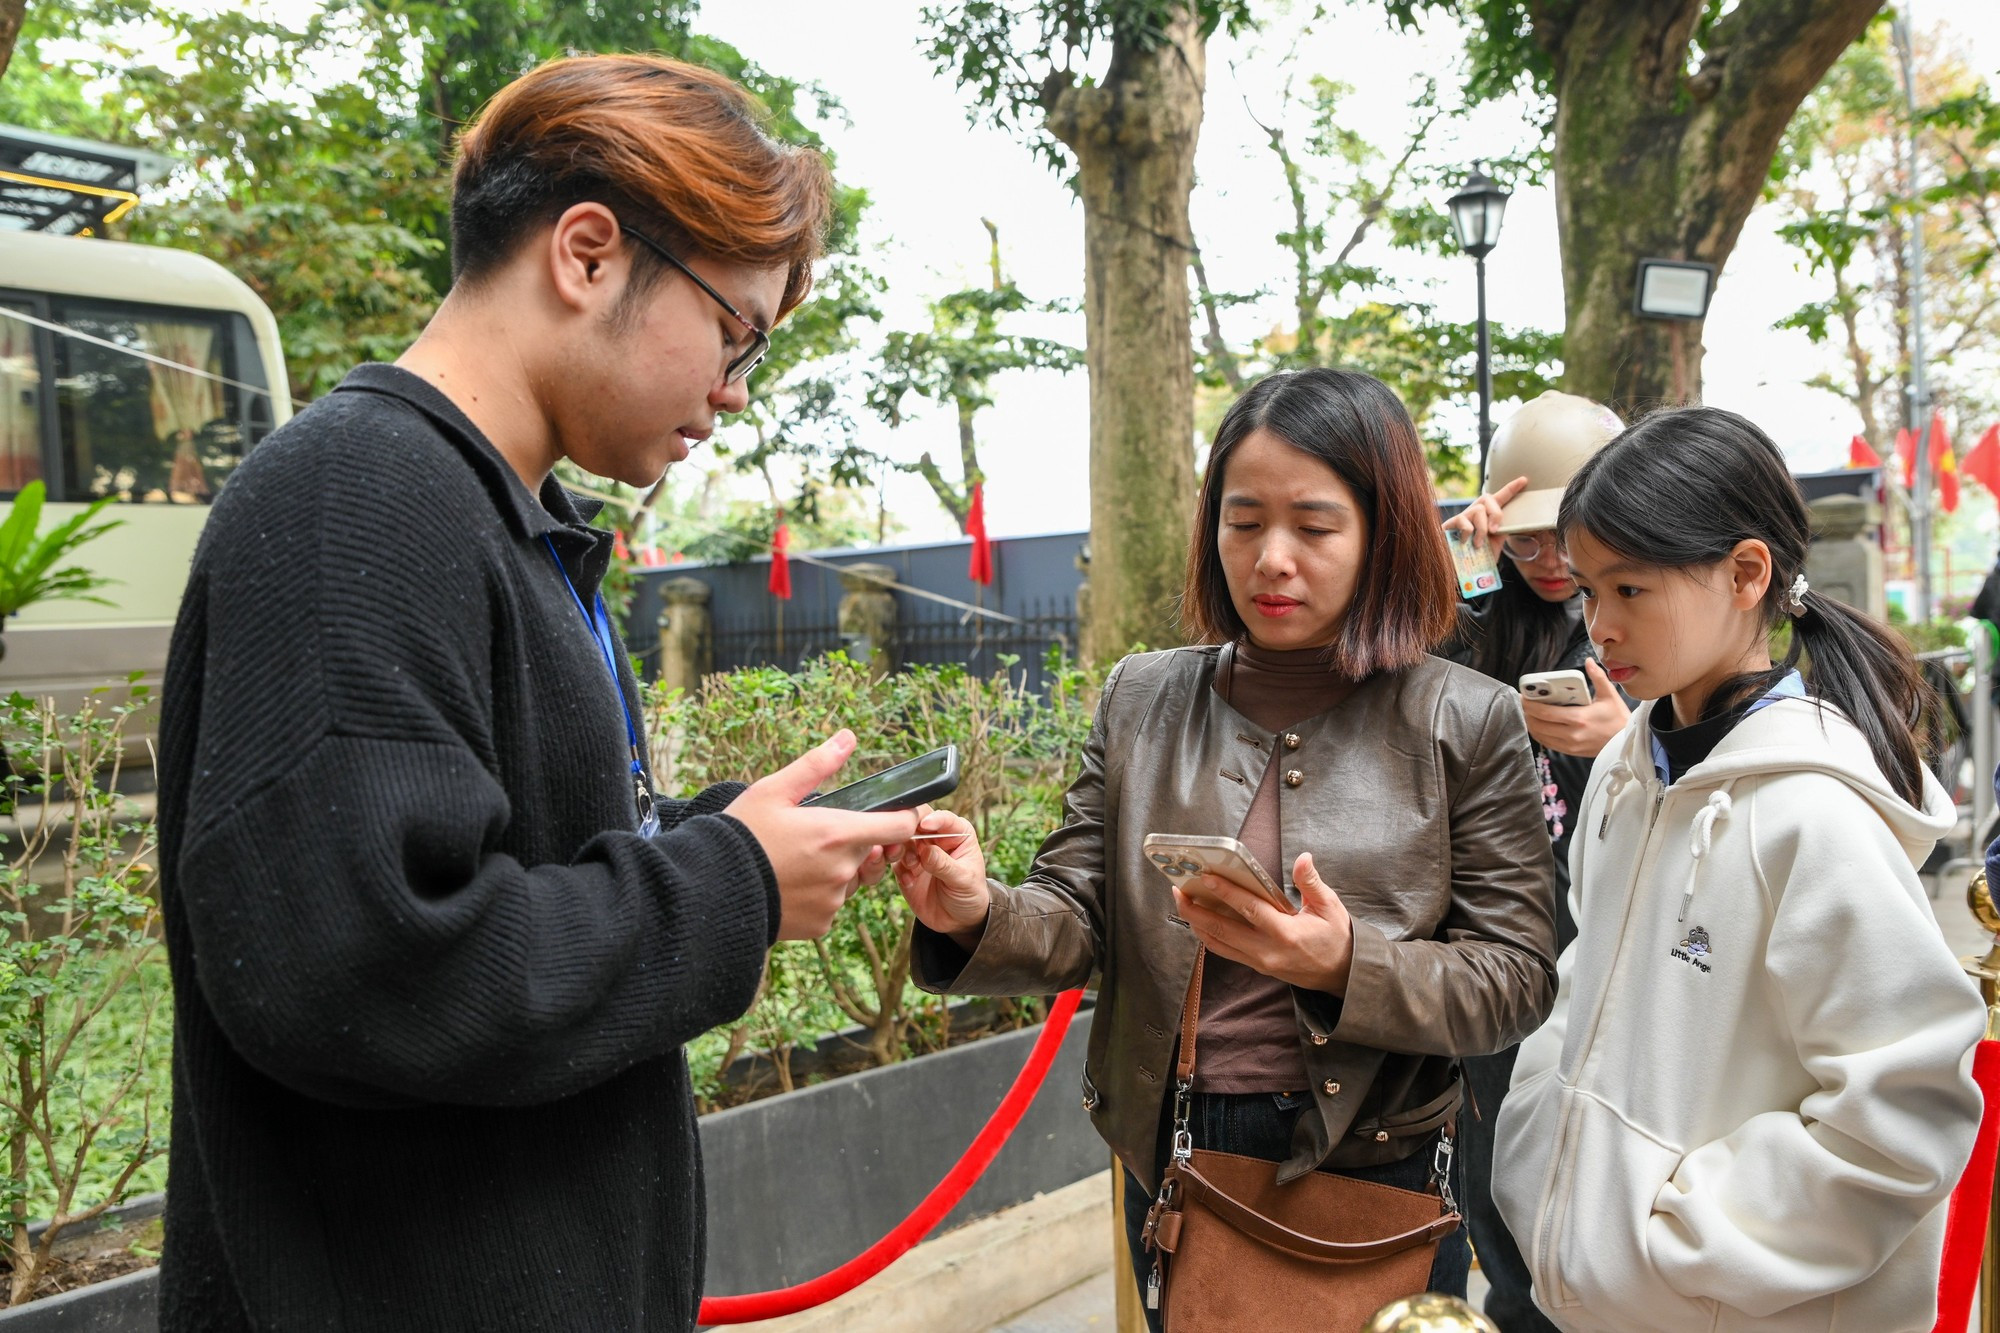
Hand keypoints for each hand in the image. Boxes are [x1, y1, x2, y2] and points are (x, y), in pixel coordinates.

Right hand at [724, 731, 919, 941]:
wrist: (709, 889)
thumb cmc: (740, 835)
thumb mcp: (773, 790)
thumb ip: (816, 765)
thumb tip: (848, 738)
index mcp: (837, 833)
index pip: (900, 826)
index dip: (902, 817)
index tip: (891, 814)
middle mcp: (842, 871)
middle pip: (871, 852)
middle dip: (852, 842)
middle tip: (815, 835)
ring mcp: (833, 901)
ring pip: (851, 880)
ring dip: (836, 870)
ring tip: (798, 860)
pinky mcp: (821, 925)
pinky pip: (832, 905)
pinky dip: (819, 895)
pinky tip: (790, 884)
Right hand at [891, 805, 989, 949]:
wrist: (959, 920)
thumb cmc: (970, 894)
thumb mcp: (963, 880)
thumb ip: (944, 864)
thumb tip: (925, 851)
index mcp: (957, 834)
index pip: (944, 819)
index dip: (933, 819)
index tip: (924, 825)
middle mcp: (936, 839)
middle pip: (917, 826)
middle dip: (909, 834)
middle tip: (905, 844)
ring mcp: (919, 853)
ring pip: (902, 842)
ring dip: (902, 853)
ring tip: (912, 866)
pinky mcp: (906, 869)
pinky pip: (895, 863)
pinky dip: (900, 871)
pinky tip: (909, 882)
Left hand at [1174, 852, 1353, 993]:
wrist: (1342, 975)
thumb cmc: (1337, 937)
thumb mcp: (1330, 906)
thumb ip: (1311, 882)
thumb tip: (1303, 858)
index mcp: (1286, 933)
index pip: (1249, 910)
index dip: (1226, 892)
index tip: (1206, 876)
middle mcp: (1267, 950)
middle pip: (1222, 930)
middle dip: (1196, 910)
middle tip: (1178, 890)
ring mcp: (1260, 961)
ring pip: (1218, 943)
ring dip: (1197, 923)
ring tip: (1183, 902)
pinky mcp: (1257, 966)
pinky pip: (1226, 951)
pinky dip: (1209, 936)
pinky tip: (1200, 921)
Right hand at [1442, 475, 1528, 559]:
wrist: (1457, 569)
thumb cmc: (1476, 557)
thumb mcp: (1494, 544)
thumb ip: (1503, 532)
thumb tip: (1512, 523)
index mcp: (1487, 517)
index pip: (1500, 498)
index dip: (1511, 488)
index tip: (1524, 480)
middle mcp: (1474, 513)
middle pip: (1488, 498)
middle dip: (1495, 513)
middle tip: (1495, 531)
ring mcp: (1462, 517)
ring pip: (1478, 510)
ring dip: (1482, 529)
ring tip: (1478, 544)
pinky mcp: (1450, 524)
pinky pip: (1464, 521)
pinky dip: (1468, 533)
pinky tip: (1465, 542)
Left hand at [1522, 658, 1629, 757]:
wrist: (1627, 743)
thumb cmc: (1618, 718)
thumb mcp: (1609, 695)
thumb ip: (1598, 676)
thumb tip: (1588, 661)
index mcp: (1578, 718)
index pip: (1545, 712)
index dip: (1530, 704)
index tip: (1524, 696)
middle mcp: (1571, 734)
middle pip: (1538, 725)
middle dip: (1527, 713)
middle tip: (1525, 702)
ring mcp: (1570, 745)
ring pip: (1540, 735)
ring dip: (1531, 724)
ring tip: (1529, 712)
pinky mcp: (1570, 751)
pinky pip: (1548, 743)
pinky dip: (1540, 734)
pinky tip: (1539, 724)